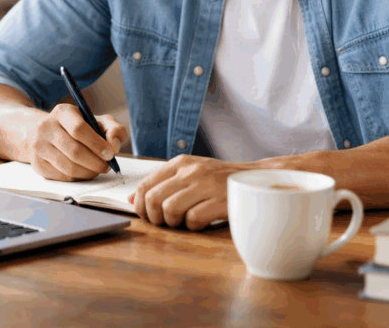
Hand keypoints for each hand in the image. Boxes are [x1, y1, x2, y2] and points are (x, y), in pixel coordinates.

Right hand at [27, 104, 128, 181]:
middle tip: (107, 166)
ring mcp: (39, 146)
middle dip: (96, 162)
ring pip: (68, 167)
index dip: (97, 144)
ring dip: (88, 172)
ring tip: (97, 169)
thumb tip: (114, 145)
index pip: (79, 129)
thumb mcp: (96, 121)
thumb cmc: (77, 127)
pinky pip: (62, 177)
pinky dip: (78, 177)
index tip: (110, 153)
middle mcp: (46, 127)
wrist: (46, 133)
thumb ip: (113, 129)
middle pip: (74, 151)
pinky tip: (83, 171)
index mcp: (62, 112)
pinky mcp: (37, 163)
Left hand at [128, 154, 252, 230]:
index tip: (147, 215)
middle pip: (154, 199)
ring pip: (170, 209)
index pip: (146, 185)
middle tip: (164, 222)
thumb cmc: (218, 179)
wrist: (256, 178)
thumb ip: (161, 184)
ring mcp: (206, 185)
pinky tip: (201, 222)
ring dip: (173, 223)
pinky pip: (193, 219)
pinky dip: (193, 226)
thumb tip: (132, 198)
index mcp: (180, 163)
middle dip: (154, 217)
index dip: (141, 205)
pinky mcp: (219, 201)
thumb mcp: (189, 174)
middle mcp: (191, 171)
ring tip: (183, 221)